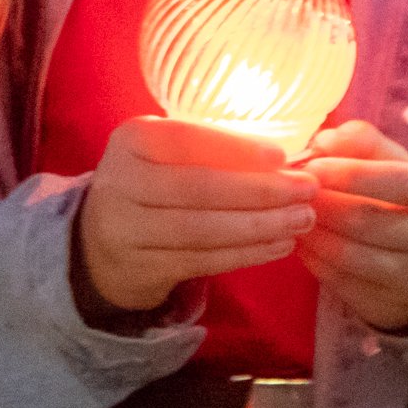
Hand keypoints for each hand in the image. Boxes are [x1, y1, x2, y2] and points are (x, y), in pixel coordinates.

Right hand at [75, 116, 317, 318]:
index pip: (186, 139)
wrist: (99, 245)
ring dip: (261, 225)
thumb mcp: (165, 156)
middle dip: (260, 190)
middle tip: (307, 190)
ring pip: (204, 229)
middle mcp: (120, 181)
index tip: (283, 156)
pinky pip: (203, 261)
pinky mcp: (141, 268)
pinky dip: (246, 254)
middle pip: (198, 187)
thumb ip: (210, 151)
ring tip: (302, 220)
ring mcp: (126, 230)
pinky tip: (279, 245)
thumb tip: (283, 159)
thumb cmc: (151, 186)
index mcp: (130, 139)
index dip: (235, 148)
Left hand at [295, 120, 407, 334]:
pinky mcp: (391, 304)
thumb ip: (363, 143)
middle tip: (293, 193)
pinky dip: (314, 260)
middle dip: (323, 204)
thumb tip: (326, 141)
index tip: (314, 166)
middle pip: (369, 220)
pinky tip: (302, 242)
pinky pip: (341, 282)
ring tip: (292, 214)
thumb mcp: (396, 162)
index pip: (404, 182)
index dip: (354, 174)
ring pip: (351, 256)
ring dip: (313, 233)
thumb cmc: (404, 198)